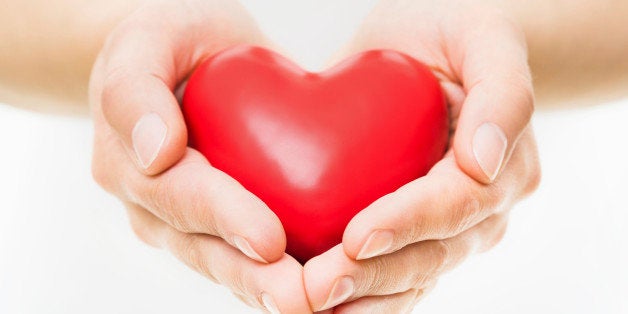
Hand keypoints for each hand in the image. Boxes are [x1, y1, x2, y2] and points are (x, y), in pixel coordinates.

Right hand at [89, 1, 309, 311]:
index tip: (270, 240)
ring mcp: (182, 221)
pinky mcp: (215, 225)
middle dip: (252, 276)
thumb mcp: (149, 38)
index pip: (179, 196)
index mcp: (129, 160)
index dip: (224, 219)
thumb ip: (136, 90)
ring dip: (268, 290)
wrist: (186, 58)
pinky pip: (244, 257)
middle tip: (301, 298)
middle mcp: (152, 203)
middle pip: (203, 247)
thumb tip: (155, 153)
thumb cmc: (171, 39)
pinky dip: (276, 278)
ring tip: (316, 306)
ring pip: (225, 264)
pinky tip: (318, 293)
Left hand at [304, 0, 540, 311]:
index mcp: (503, 168)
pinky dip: (357, 295)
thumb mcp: (486, 41)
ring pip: (410, 278)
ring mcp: (447, 228)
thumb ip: (502, 95)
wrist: (438, 44)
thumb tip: (486, 163)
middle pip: (431, 255)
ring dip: (361, 298)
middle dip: (375, 276)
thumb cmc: (461, 33)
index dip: (408, 224)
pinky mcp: (411, 230)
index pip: (456, 205)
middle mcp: (480, 210)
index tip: (357, 238)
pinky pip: (390, 273)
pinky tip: (319, 302)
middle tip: (318, 287)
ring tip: (310, 305)